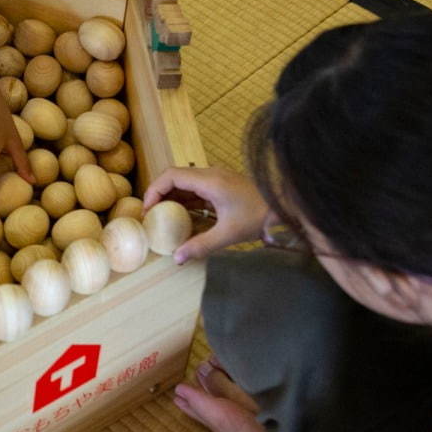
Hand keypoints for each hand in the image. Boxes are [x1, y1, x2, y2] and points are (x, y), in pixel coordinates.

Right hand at [143, 166, 267, 262]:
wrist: (285, 210)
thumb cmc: (257, 219)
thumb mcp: (227, 235)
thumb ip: (200, 245)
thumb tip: (176, 258)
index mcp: (209, 180)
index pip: (171, 176)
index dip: (154, 190)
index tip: (147, 209)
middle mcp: (210, 174)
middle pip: (175, 176)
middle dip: (159, 193)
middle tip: (151, 214)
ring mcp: (217, 177)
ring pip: (185, 181)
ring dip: (171, 196)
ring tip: (162, 216)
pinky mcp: (221, 184)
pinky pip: (196, 187)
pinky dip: (184, 198)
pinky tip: (181, 214)